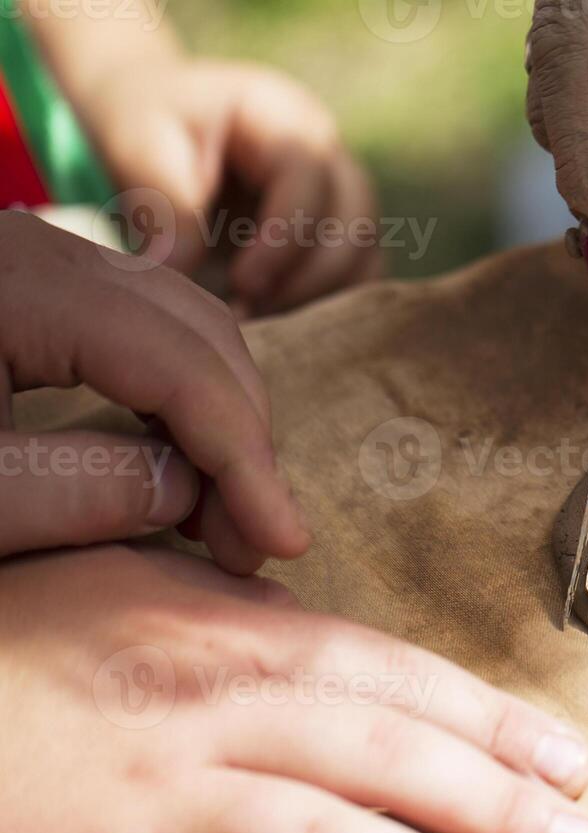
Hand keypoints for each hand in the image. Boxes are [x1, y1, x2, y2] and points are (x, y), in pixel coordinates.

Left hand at [0, 210, 306, 572]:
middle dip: (242, 443)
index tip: (280, 544)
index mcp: (20, 283)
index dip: (243, 461)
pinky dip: (180, 402)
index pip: (180, 367)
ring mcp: (42, 262)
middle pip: (201, 335)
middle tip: (248, 544)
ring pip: (184, 330)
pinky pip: (145, 333)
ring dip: (220, 423)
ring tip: (219, 519)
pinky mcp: (36, 289)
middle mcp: (43, 250)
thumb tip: (183, 490)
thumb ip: (70, 495)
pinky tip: (176, 469)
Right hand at [0, 546, 587, 832]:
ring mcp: (151, 797)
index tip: (564, 761)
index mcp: (221, 632)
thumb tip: (340, 623)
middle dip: (494, 809)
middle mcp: (201, 711)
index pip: (387, 676)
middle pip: (377, 761)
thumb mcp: (136, 575)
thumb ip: (249, 608)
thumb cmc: (21, 624)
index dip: (485, 722)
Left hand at [85, 59, 379, 314]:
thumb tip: (176, 277)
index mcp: (283, 116)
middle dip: (308, 278)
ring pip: (367, 256)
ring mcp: (342, 194)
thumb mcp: (139, 148)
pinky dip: (324, 306)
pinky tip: (273, 318)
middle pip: (357, 222)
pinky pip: (359, 278)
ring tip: (256, 318)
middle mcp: (328, 154)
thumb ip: (165, 208)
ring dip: (320, 298)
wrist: (160, 128)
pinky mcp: (339, 233)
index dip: (286, 237)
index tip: (243, 285)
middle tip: (246, 312)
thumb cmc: (150, 127)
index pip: (311, 179)